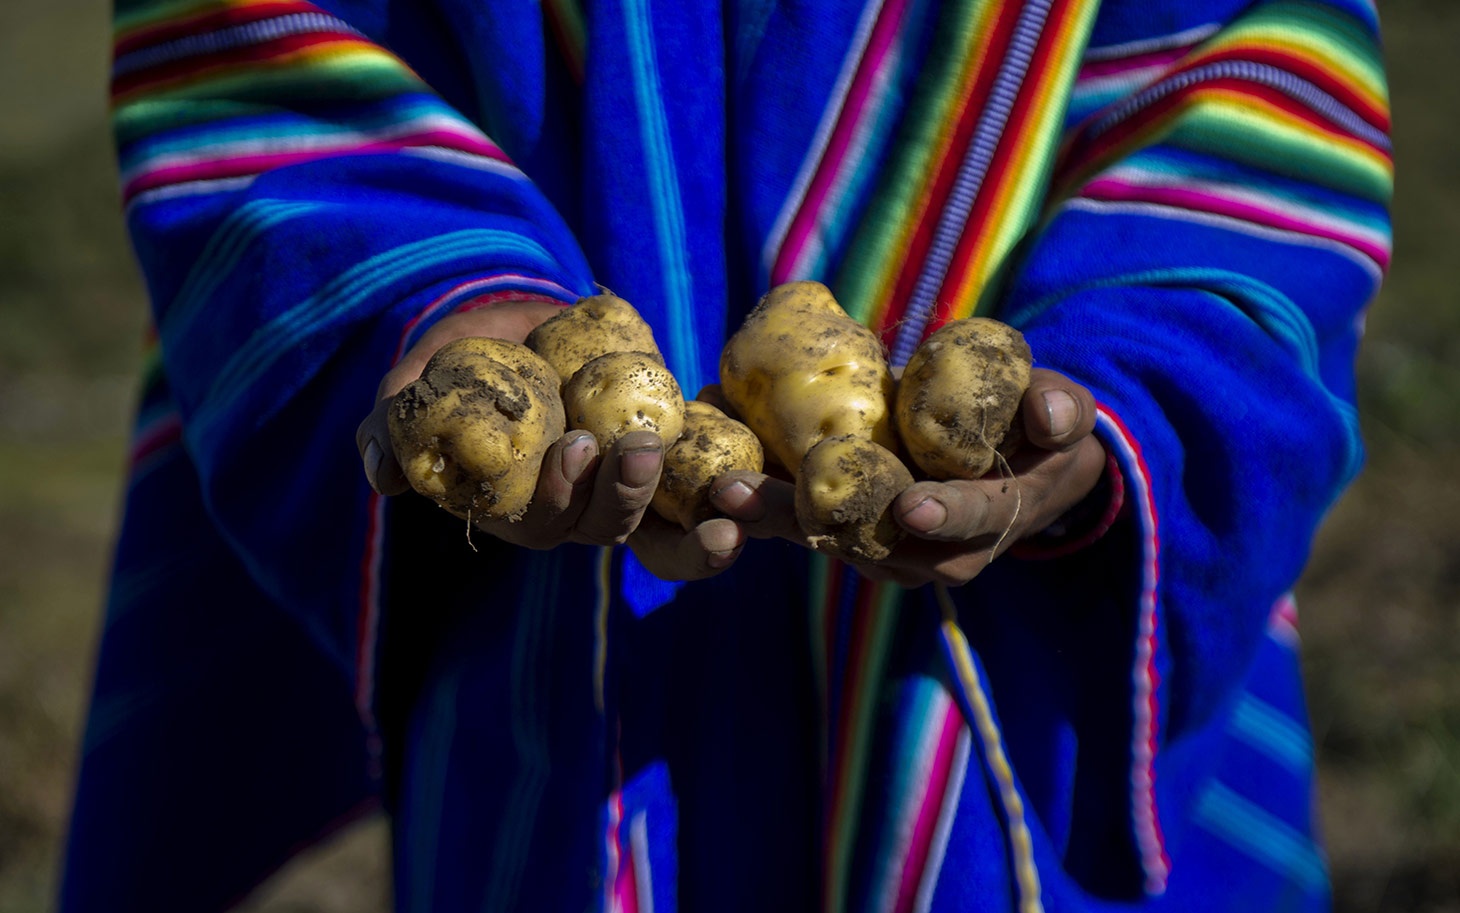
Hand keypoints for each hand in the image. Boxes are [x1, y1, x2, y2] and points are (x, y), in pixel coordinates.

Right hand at [355, 299, 746, 579]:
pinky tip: (759, 479)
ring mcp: (634, 489)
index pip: (550, 523)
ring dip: (704, 523)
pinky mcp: (675, 454)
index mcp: (528, 508)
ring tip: (733, 497)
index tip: (574, 446)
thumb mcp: (414, 390)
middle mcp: (585, 511)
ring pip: (672, 527)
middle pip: (616, 528)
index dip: (564, 494)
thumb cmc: (458, 368)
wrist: (520, 327)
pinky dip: (736, 495)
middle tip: (642, 450)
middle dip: (632, 497)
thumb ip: (392, 428)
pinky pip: (710, 487)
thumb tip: (382, 477)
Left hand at [708, 369, 1105, 587]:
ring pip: (826, 536)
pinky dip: (764, 506)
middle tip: (752, 497)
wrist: (1016, 466)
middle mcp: (930, 552)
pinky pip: (806, 522)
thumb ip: (1062, 411)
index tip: (913, 508)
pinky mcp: (852, 530)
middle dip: (809, 521)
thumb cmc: (1042, 435)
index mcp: (988, 523)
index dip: (943, 514)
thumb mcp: (1066, 417)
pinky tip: (719, 482)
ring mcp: (886, 548)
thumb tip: (1052, 413)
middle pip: (871, 540)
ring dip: (771, 517)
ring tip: (722, 491)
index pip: (967, 522)